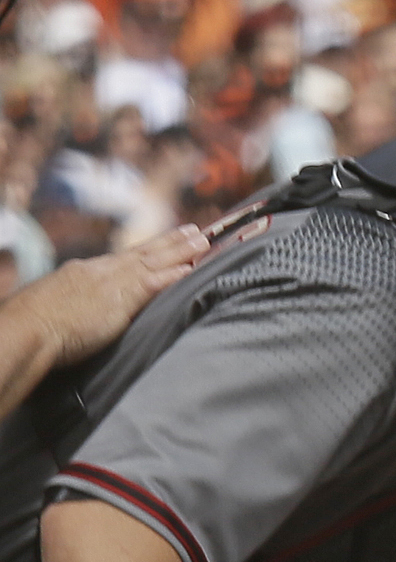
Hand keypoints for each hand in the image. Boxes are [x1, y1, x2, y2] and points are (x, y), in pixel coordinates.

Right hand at [19, 225, 208, 366]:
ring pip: (153, 262)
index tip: (166, 241)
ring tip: (203, 242)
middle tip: (195, 231)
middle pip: (143, 253)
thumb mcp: (56, 304)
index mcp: (85, 272)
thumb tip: (81, 307)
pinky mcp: (118, 301)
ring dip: (181, 252)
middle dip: (171, 242)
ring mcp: (111, 284)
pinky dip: (172, 275)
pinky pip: (152, 284)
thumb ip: (74, 300)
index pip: (124, 258)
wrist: (26, 330)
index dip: (148, 250)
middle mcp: (101, 272)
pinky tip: (190, 270)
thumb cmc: (33, 324)